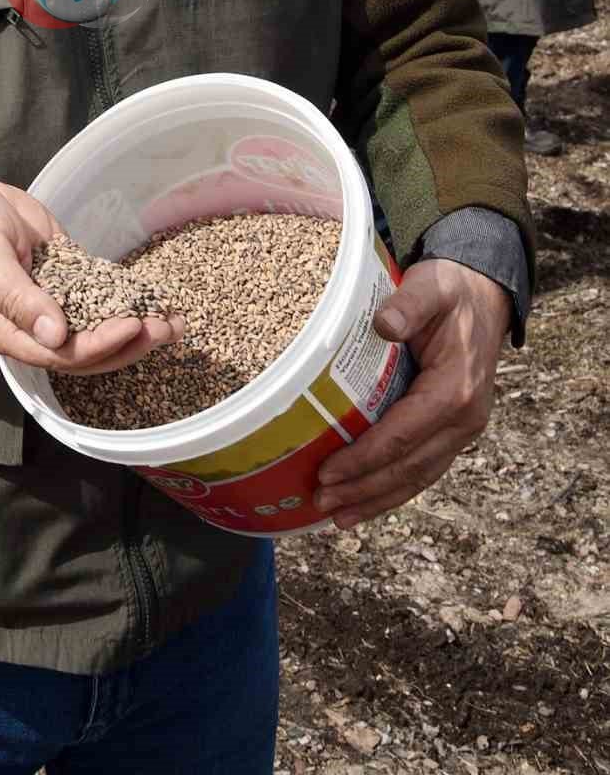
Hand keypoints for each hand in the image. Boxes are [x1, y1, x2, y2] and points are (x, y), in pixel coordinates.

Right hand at [0, 178, 183, 371]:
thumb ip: (18, 298)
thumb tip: (56, 336)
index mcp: (6, 332)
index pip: (60, 354)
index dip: (99, 345)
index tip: (132, 327)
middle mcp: (32, 325)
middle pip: (86, 349)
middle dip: (129, 342)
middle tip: (166, 329)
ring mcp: (50, 301)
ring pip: (97, 324)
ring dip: (136, 326)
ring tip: (174, 322)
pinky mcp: (63, 276)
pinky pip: (98, 294)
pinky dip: (126, 297)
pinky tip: (155, 298)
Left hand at [314, 258, 510, 528]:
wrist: (483, 296)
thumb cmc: (451, 291)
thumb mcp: (432, 287)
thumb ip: (409, 305)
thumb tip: (385, 325)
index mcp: (456, 389)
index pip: (404, 435)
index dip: (365, 458)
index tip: (328, 471)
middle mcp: (464, 418)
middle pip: (409, 467)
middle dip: (364, 489)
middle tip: (321, 503)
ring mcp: (461, 429)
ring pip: (418, 476)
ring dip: (377, 499)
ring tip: (336, 517)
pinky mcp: (452, 431)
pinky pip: (422, 468)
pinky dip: (393, 489)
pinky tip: (364, 502)